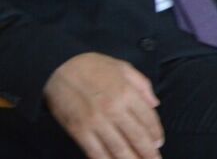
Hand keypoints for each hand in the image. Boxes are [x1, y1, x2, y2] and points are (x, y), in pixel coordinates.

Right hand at [44, 52, 162, 158]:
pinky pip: (95, 151)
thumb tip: (155, 104)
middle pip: (136, 136)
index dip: (155, 133)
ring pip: (118, 148)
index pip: (148, 118)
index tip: (159, 143)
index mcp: (127, 93)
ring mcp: (96, 123)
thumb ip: (142, 85)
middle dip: (148, 152)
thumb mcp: (123, 67)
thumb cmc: (92, 66)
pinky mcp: (79, 131)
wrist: (57, 68)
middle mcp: (114, 110)